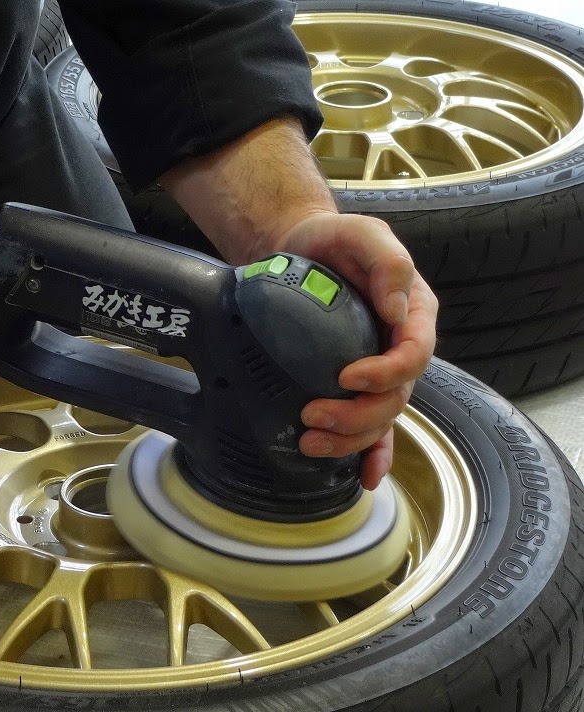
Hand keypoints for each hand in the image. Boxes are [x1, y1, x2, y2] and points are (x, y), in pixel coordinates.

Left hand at [277, 211, 437, 488]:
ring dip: (350, 439)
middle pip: (395, 397)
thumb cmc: (332, 240)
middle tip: (312, 415)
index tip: (346, 376)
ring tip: (310, 442)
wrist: (297, 250)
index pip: (414, 354)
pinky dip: (370, 455)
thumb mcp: (361, 233)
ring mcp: (378, 371)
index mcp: (414, 314)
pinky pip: (372, 429)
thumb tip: (397, 309)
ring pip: (380, 419)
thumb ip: (387, 262)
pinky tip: (362, 476)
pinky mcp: (353, 387)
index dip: (386, 373)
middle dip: (358, 415)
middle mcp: (399, 348)